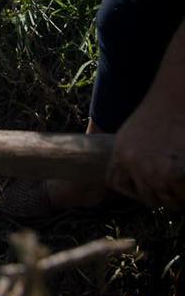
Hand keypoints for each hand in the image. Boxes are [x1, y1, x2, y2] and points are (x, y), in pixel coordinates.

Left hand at [107, 92, 184, 207]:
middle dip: (164, 195)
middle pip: (148, 197)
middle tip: (178, 187)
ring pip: (168, 200)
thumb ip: (135, 153)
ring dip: (180, 196)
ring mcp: (151, 171)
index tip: (152, 187)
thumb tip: (142, 175)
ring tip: (184, 182)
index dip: (136, 188)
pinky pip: (182, 195)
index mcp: (120, 152)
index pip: (118, 183)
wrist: (178, 94)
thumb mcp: (136, 131)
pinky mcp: (172, 174)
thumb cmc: (165, 108)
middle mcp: (131, 164)